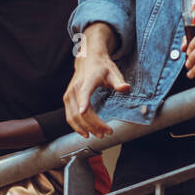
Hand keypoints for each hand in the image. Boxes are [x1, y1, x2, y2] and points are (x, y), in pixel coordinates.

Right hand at [63, 24, 127, 138]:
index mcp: (87, 82)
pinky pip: (69, 117)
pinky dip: (76, 127)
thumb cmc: (102, 67)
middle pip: (81, 111)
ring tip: (99, 135)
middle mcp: (75, 89)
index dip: (83, 103)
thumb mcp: (113, 72)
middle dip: (93, 125)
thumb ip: (119, 82)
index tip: (83, 112)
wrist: (88, 60)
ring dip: (86, 128)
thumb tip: (126, 88)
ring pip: (74, 117)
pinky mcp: (67, 100)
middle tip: (107, 132)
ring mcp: (69, 95)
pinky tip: (86, 133)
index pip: (84, 93)